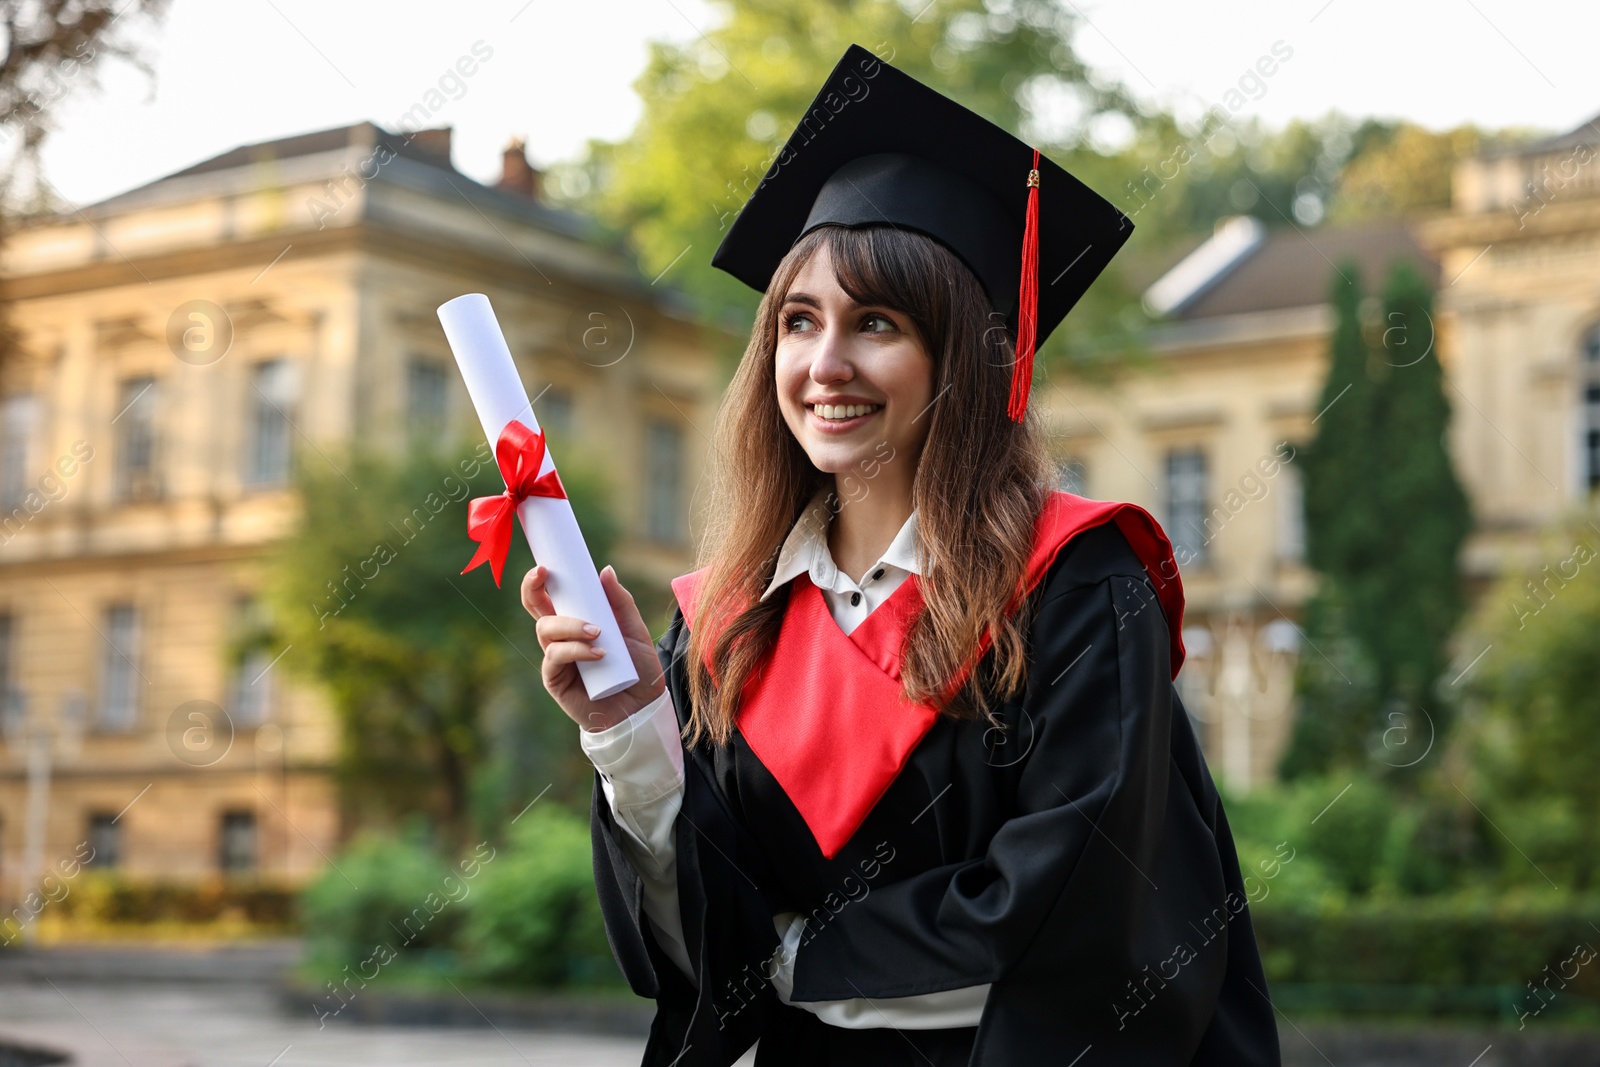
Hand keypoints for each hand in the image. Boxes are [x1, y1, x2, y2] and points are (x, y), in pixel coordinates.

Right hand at [521, 563, 666, 731]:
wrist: (642, 707)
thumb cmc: (636, 669)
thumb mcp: (635, 630)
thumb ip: (620, 602)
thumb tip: (604, 570)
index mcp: (575, 621)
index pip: (550, 597)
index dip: (538, 581)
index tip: (544, 566)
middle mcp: (560, 638)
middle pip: (535, 610)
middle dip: (533, 590)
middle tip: (544, 575)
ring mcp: (556, 659)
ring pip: (546, 631)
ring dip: (570, 625)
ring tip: (597, 632)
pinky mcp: (556, 680)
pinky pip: (555, 657)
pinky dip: (575, 651)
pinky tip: (597, 654)